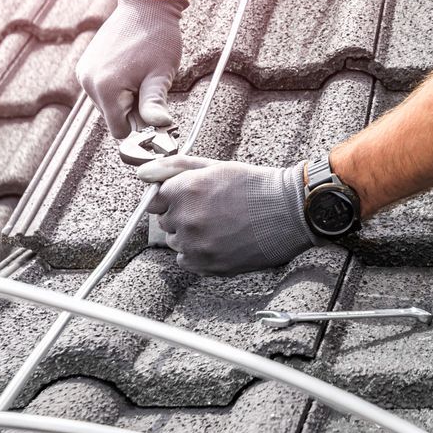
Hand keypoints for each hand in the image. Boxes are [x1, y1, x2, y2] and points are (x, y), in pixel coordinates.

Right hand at [75, 0, 188, 138]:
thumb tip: (159, 126)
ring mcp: (84, 72)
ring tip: (139, 74)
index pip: (120, 130)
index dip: (139, 125)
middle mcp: (88, 82)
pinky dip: (115, 86)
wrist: (146, 6)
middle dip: (131, 109)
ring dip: (124, 97)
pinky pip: (100, 89)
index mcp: (105, 88)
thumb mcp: (160, 75)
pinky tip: (129, 69)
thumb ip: (154, 105)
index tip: (152, 109)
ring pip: (106, 104)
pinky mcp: (85, 65)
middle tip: (148, 85)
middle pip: (112, 117)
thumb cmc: (156, 37)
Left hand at [138, 155, 320, 273]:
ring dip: (189, 234)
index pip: (154, 199)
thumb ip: (174, 168)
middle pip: (164, 220)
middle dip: (182, 214)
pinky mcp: (207, 265)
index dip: (172, 196)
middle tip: (212, 208)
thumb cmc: (256, 186)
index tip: (189, 196)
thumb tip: (142, 173)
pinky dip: (198, 252)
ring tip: (220, 224)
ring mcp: (196, 245)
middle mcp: (186, 219)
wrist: (290, 213)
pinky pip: (185, 260)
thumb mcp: (216, 166)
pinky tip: (220, 240)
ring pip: (175, 241)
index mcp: (185, 190)